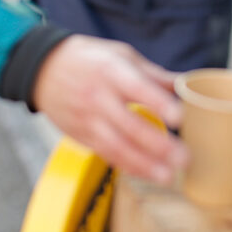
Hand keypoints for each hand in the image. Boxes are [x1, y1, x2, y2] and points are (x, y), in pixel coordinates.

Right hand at [31, 35, 188, 183]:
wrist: (43, 70)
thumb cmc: (89, 60)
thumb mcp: (120, 55)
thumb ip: (153, 74)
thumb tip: (188, 84)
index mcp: (111, 70)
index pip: (136, 88)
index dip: (157, 103)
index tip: (179, 117)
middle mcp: (98, 96)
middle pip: (129, 124)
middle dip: (157, 144)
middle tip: (184, 158)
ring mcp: (87, 119)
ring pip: (116, 146)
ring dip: (143, 164)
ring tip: (168, 176)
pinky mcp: (81, 135)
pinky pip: (106, 153)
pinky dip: (127, 166)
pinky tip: (147, 174)